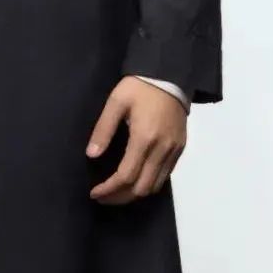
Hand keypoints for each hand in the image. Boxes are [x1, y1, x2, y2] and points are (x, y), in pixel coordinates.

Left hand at [85, 76, 186, 202]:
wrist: (170, 75)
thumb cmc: (139, 87)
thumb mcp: (116, 102)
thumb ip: (103, 129)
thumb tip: (91, 154)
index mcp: (144, 138)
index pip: (126, 176)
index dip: (109, 189)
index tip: (94, 193)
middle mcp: (161, 149)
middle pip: (141, 188)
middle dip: (120, 197)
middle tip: (103, 196)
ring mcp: (173, 150)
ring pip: (155, 186)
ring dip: (135, 194)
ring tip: (117, 191)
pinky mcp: (180, 148)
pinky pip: (166, 176)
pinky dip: (149, 183)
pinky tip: (136, 179)